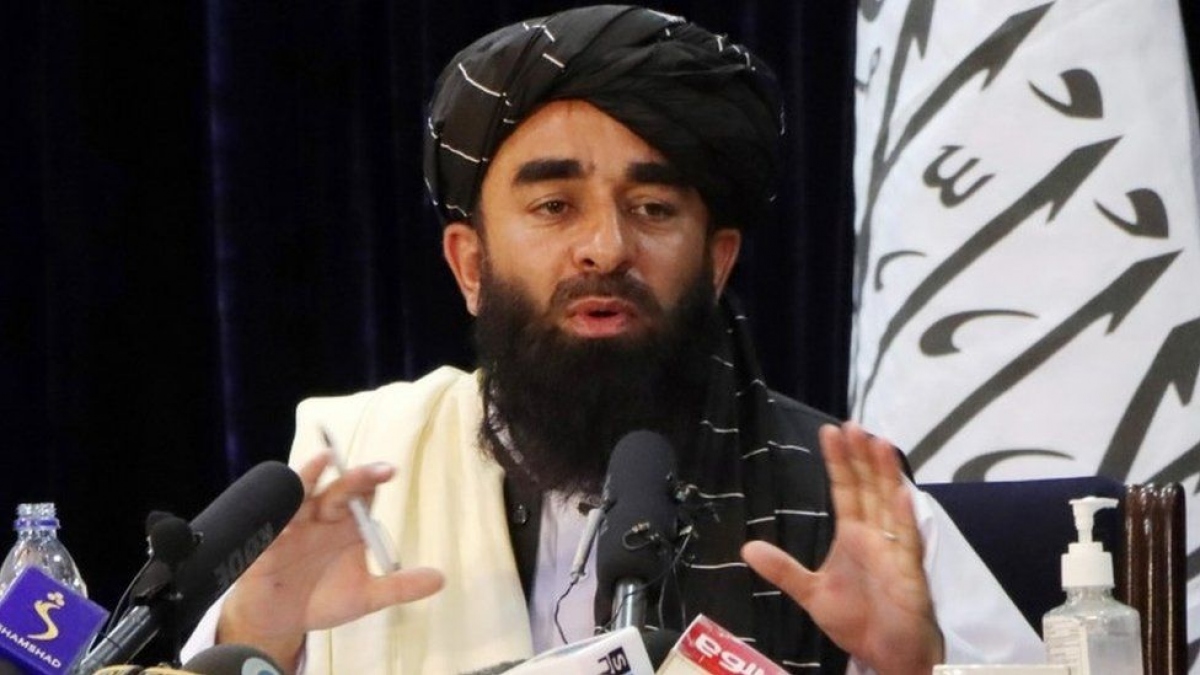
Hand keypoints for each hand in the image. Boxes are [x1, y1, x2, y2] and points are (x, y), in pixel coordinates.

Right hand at [217, 453, 444, 671]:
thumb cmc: (322, 598)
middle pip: (340, 489)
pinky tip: (285, 498)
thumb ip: (400, 586)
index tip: (389, 472)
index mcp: (346, 524)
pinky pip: (269, 519)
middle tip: (378, 470)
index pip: (364, 494)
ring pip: (302, 493)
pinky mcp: (267, 542)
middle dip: (357, 477)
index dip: (374, 481)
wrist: (280, 622)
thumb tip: (441, 579)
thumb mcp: (366, 596)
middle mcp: (322, 518)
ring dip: (311, 476)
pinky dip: (276, 507)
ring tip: (324, 459)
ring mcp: (294, 526)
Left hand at [741, 422, 941, 674]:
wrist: (885, 655)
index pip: (846, 490)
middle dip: (861, 457)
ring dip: (886, 475)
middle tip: (852, 425)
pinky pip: (908, 543)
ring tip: (879, 443)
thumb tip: (747, 547)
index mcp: (854, 535)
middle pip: (868, 488)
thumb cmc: (857, 619)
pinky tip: (903, 495)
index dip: (838, 462)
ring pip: (890, 505)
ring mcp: (894, 551)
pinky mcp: (909, 573)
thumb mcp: (812, 593)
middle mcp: (876, 535)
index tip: (829, 432)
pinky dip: (905, 519)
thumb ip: (783, 570)